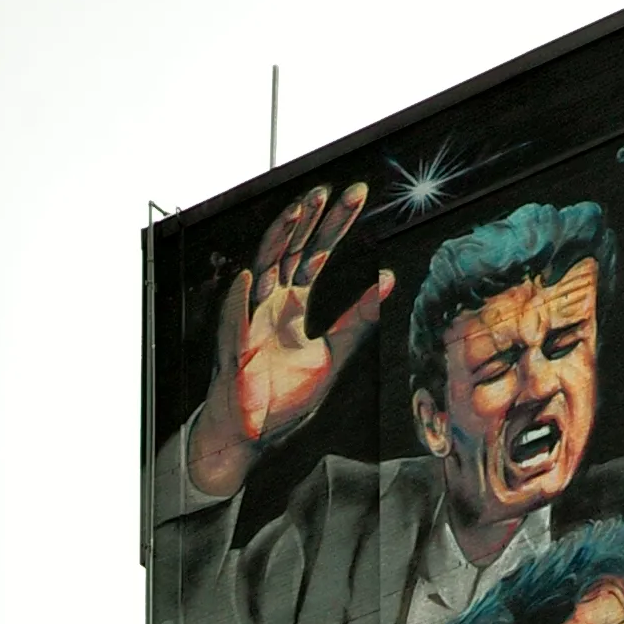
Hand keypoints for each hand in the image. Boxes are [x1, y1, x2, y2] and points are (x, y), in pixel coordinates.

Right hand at [187, 185, 394, 499]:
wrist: (254, 433)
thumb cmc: (285, 394)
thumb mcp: (333, 353)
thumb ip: (358, 319)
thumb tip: (388, 280)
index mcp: (291, 300)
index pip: (316, 252)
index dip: (335, 223)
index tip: (356, 194)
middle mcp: (270, 301)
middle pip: (291, 249)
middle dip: (308, 220)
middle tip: (328, 190)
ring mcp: (250, 319)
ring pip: (263, 269)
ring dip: (278, 240)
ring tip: (296, 212)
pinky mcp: (235, 350)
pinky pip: (235, 321)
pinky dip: (240, 300)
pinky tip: (251, 277)